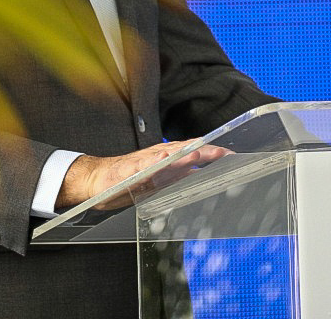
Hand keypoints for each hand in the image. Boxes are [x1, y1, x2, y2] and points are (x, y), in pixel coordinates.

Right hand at [55, 139, 229, 210]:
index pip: (194, 152)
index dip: (213, 153)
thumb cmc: (129, 178)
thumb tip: (201, 173)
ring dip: (181, 155)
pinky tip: (161, 161)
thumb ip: (179, 174)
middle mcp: (157, 156)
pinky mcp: (126, 171)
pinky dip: (152, 163)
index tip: (233, 155)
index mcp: (167, 159)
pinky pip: (141, 167)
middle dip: (204, 151)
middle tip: (223, 153)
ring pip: (166, 156)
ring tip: (197, 155)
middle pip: (185, 150)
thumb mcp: (159, 178)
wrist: (98, 179)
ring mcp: (142, 162)